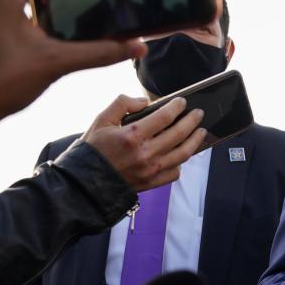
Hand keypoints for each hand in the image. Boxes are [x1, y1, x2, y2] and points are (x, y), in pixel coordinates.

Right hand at [79, 95, 205, 190]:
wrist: (84, 183)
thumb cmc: (92, 149)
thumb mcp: (101, 120)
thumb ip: (122, 104)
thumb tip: (144, 101)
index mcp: (132, 136)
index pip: (164, 117)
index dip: (177, 107)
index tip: (183, 101)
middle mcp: (145, 154)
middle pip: (179, 134)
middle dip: (192, 121)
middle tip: (199, 113)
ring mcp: (150, 170)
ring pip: (183, 154)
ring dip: (195, 141)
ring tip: (201, 131)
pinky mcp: (151, 183)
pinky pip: (175, 172)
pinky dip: (182, 162)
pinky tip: (183, 153)